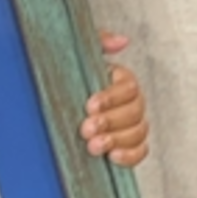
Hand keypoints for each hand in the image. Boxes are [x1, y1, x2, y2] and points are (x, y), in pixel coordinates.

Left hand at [82, 33, 148, 165]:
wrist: (56, 100)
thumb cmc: (71, 76)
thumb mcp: (80, 54)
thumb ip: (99, 42)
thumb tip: (120, 41)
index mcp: (121, 80)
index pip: (129, 87)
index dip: (111, 98)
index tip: (90, 105)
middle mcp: (130, 102)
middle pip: (134, 112)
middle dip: (110, 122)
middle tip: (86, 129)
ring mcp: (131, 125)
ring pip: (138, 132)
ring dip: (116, 140)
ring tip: (93, 145)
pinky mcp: (128, 145)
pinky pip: (140, 151)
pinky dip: (130, 156)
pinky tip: (112, 156)